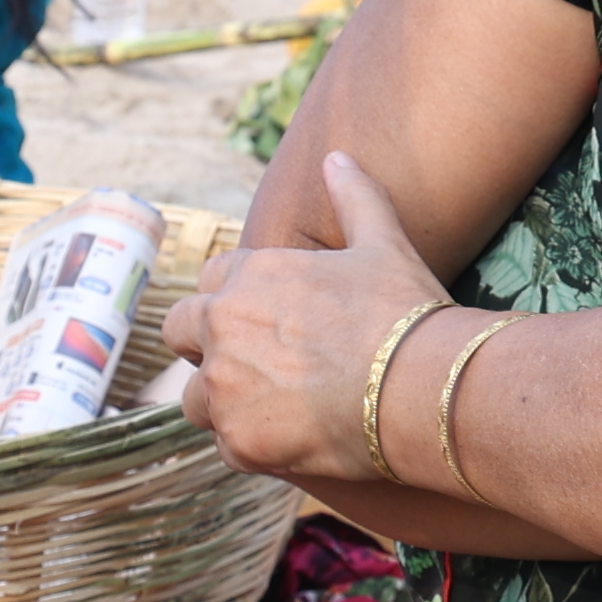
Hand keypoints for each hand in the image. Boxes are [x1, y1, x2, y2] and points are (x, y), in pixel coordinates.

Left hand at [168, 152, 453, 483]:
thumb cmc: (404, 314)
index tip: (268, 321)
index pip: (212, 281)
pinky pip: (226, 445)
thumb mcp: (384, 244)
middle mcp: (223, 326)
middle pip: (179, 333)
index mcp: (249, 274)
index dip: (236, 300)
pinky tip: (294, 442)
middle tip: (256, 365)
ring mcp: (225, 387)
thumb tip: (338, 156)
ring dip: (222, 401)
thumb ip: (355, 198)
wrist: (421, 389)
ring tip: (274, 410)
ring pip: (194, 397)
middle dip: (206, 347)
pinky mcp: (239, 442)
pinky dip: (253, 445)